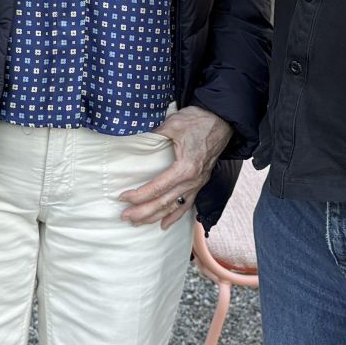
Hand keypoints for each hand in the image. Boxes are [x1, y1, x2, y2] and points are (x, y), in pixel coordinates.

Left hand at [119, 107, 233, 229]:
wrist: (222, 120)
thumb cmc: (198, 121)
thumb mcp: (173, 124)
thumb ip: (154, 134)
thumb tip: (137, 139)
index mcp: (185, 168)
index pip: (157, 188)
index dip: (139, 195)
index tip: (123, 197)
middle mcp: (192, 181)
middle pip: (164, 202)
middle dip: (143, 212)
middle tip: (125, 217)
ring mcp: (198, 183)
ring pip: (174, 207)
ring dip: (155, 216)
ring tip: (138, 223)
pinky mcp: (201, 182)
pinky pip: (187, 204)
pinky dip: (175, 215)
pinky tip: (164, 224)